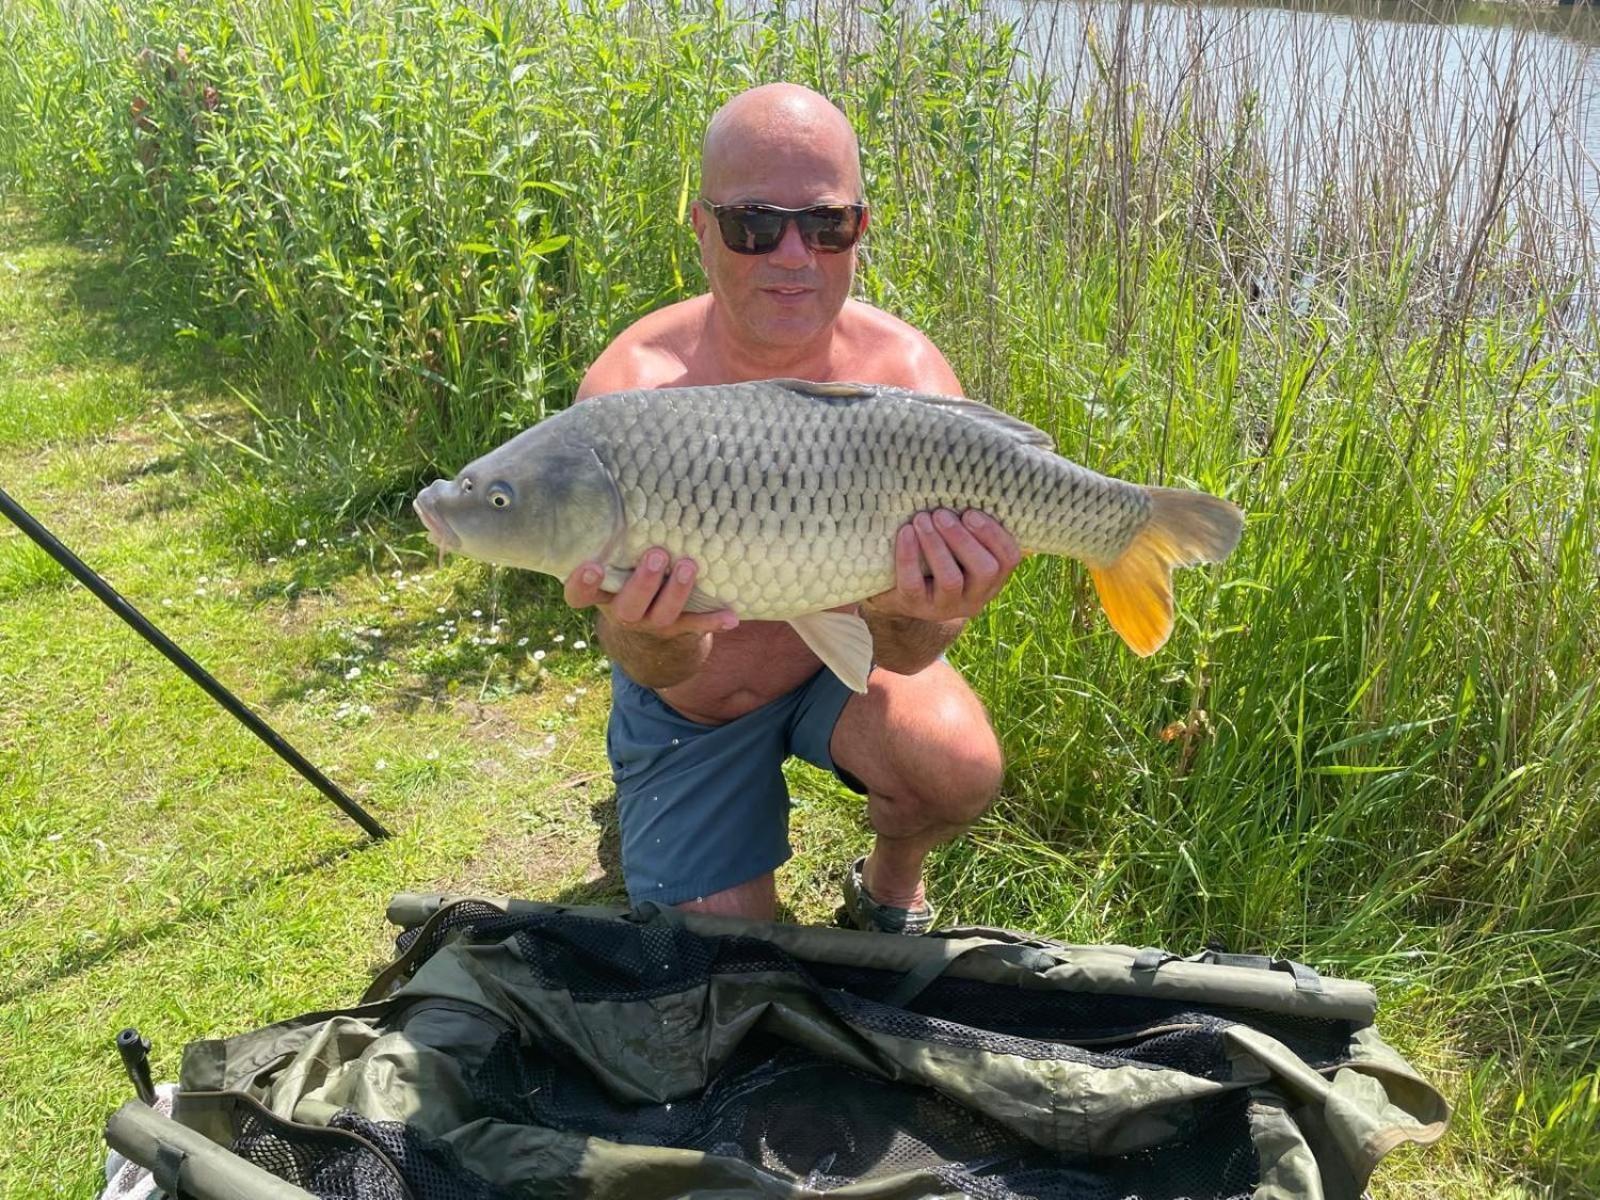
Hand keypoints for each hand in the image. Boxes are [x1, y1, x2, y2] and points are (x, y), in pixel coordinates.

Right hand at [563, 547, 737, 638]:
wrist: (646, 627)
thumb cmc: (627, 572)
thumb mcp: (615, 559)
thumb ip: (616, 534)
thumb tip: (625, 470)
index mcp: (602, 593)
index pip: (580, 595)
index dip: (582, 584)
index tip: (591, 566)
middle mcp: (623, 611)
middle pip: (628, 606)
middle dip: (643, 582)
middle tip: (657, 555)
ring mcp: (650, 623)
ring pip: (662, 616)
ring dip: (677, 592)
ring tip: (689, 565)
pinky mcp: (677, 630)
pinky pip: (695, 627)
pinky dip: (713, 622)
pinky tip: (731, 617)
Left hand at [864, 509, 1021, 622]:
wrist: (898, 591)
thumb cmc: (936, 557)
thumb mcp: (959, 546)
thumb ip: (971, 527)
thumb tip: (974, 479)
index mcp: (992, 579)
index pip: (1009, 559)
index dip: (994, 534)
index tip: (971, 512)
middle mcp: (974, 597)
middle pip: (985, 570)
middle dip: (963, 538)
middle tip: (941, 513)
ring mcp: (946, 606)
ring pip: (951, 580)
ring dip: (936, 545)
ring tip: (922, 519)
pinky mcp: (916, 606)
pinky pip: (913, 584)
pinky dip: (908, 556)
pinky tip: (905, 532)